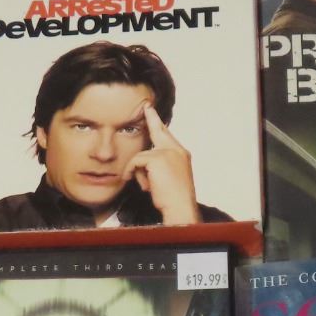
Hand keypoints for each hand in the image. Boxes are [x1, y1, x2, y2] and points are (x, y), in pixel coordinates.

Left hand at [126, 104, 201, 225]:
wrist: (180, 208)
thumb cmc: (174, 200)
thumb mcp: (169, 179)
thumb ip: (160, 166)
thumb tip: (143, 163)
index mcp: (181, 155)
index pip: (167, 135)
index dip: (159, 124)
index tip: (151, 111)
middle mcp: (176, 150)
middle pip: (159, 130)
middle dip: (152, 117)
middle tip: (145, 106)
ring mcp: (168, 152)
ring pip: (141, 156)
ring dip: (138, 173)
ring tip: (148, 187)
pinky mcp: (158, 158)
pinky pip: (136, 162)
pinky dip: (134, 173)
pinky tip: (144, 186)